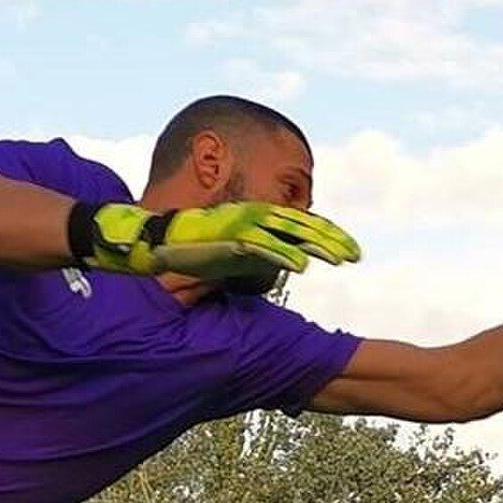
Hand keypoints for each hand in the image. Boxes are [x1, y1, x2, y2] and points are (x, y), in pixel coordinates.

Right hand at [70, 200, 360, 292]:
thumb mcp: (221, 264)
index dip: (324, 239)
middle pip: (301, 228)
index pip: (297, 230)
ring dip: (316, 245)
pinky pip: (258, 246)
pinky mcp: (223, 238)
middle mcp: (250, 222)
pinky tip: (301, 266)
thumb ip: (244, 268)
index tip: (349, 253)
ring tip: (342, 259)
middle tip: (357, 256)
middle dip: (331, 240)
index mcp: (252, 227)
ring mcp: (238, 227)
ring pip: (287, 233)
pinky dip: (281, 254)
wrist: (144, 241)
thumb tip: (265, 281)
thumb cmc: (180, 254)